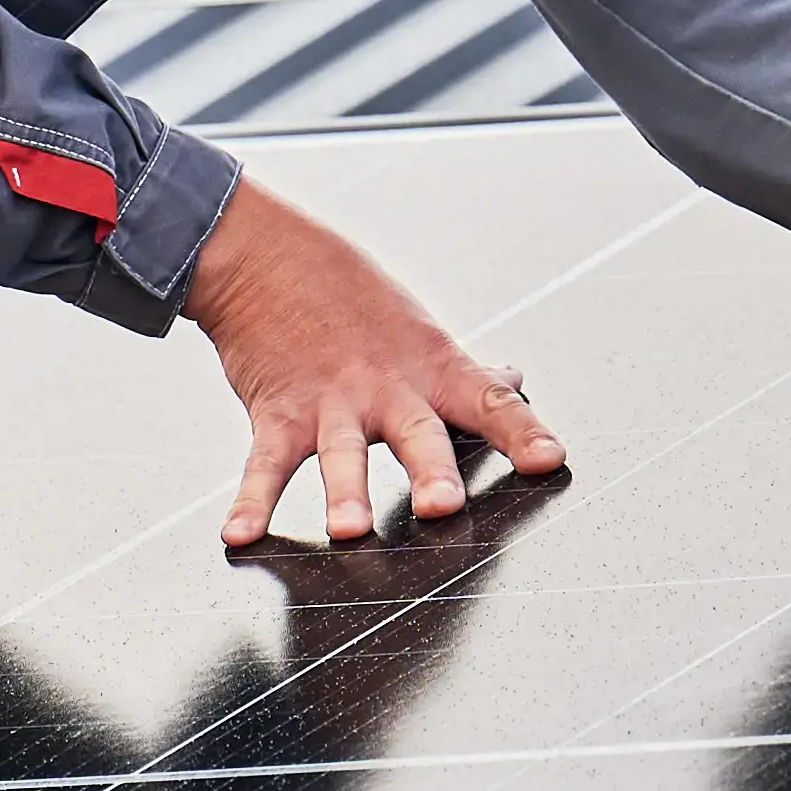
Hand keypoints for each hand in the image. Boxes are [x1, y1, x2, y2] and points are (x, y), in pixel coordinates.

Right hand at [176, 177, 567, 547]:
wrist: (265, 255)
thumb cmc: (349, 295)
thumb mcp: (419, 329)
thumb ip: (466, 370)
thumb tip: (514, 380)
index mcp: (431, 369)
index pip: (490, 400)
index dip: (523, 431)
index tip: (550, 461)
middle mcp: (386, 389)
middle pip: (416, 432)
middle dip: (430, 469)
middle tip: (442, 505)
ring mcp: (330, 403)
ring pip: (341, 452)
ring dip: (344, 491)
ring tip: (348, 530)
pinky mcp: (277, 414)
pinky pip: (263, 463)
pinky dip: (250, 501)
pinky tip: (240, 534)